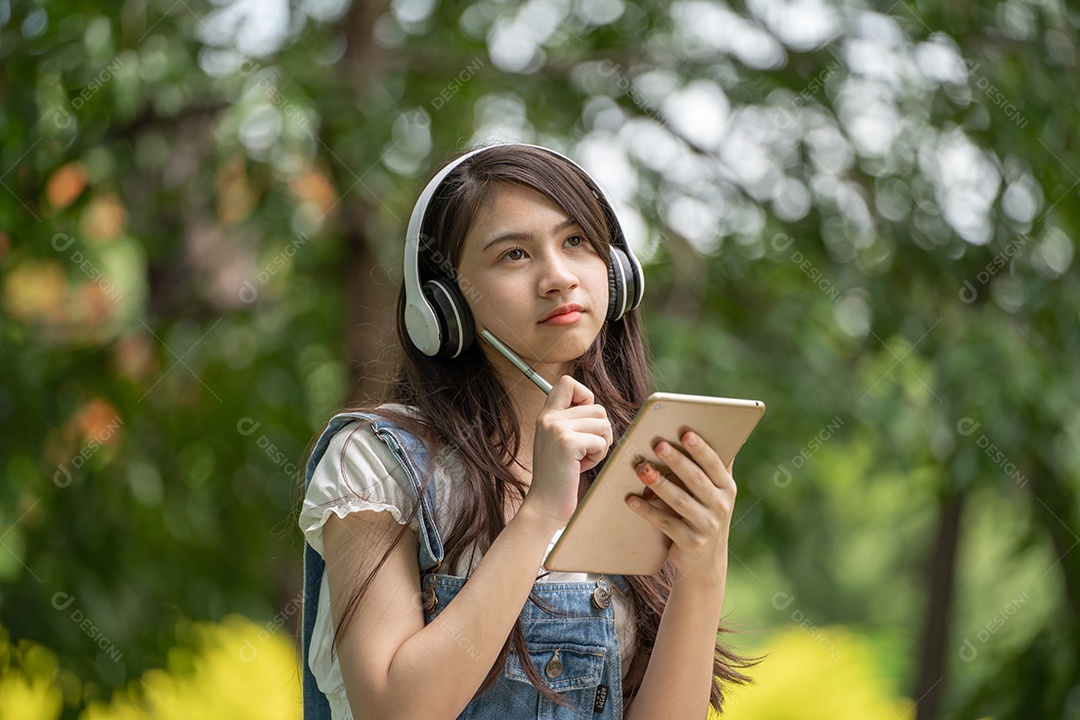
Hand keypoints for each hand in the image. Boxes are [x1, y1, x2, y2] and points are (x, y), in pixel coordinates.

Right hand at [523, 376, 612, 527]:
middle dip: (600, 432)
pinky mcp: (568, 443)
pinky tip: (580, 467)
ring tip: (582, 459)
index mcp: (546, 416)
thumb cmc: (557, 477)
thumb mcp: (559, 442)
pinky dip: (598, 457)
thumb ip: (570, 422)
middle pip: (597, 408)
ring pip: (603, 424)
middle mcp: (549, 418)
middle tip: (585, 451)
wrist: (544, 505)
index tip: (583, 421)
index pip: (566, 382)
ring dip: (600, 445)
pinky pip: (601, 441)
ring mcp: (557, 429)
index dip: (585, 397)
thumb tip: (596, 408)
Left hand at [625, 431, 734, 583]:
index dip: (700, 448)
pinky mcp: (690, 542)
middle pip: (696, 479)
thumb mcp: (714, 493)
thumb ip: (710, 467)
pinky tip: (631, 500)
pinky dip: (647, 511)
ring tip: (642, 469)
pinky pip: (665, 523)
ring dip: (659, 483)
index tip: (685, 432)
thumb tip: (700, 431)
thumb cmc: (704, 514)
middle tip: (658, 444)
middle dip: (676, 460)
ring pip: (680, 500)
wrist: (705, 562)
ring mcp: (707, 526)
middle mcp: (721, 506)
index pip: (714, 464)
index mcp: (727, 488)